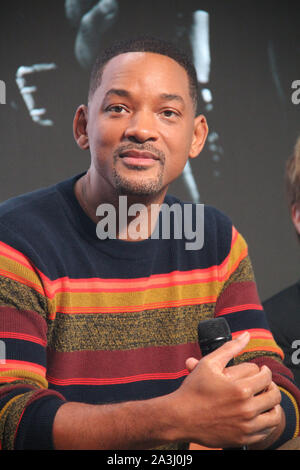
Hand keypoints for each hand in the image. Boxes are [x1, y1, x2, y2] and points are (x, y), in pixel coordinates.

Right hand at [171, 332, 281, 448]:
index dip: (264, 371)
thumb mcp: (209, 363)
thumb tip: (247, 335)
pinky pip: (266, 431)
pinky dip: (265, 421)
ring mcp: (245, 426)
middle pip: (273, 395)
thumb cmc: (193, 389)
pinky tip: (256, 413)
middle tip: (263, 384)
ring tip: (262, 398)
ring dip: (271, 405)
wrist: (180, 417)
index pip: (265, 376)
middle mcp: (246, 408)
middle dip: (270, 386)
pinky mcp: (243, 439)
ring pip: (274, 415)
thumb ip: (230, 348)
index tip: (260, 371)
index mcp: (240, 388)